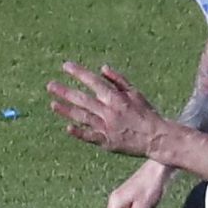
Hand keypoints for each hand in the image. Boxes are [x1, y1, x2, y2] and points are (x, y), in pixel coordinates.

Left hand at [48, 62, 165, 157]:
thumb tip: (102, 68)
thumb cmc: (146, 114)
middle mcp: (109, 111)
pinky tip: (68, 128)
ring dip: (66, 111)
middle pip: (83, 99)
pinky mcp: (107, 142)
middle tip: (50, 86)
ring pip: (83, 117)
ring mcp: (107, 127)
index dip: (78, 73)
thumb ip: (118, 80)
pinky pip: (90, 137)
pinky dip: (80, 133)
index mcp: (116, 98)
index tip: (65, 66)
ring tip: (53, 104)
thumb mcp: (135, 93)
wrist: (156, 137)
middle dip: (65, 92)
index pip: (93, 81)